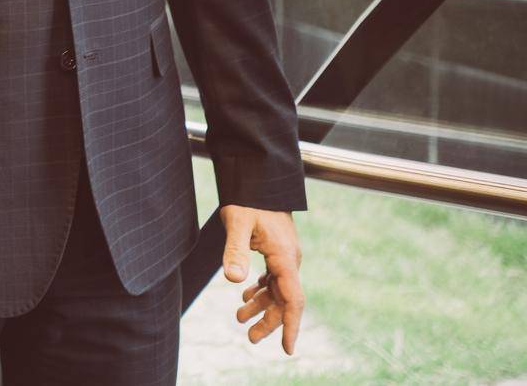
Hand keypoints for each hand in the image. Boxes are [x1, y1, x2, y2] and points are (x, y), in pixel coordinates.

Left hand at [222, 205, 303, 353]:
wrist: (259, 179)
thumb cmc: (249, 199)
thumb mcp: (238, 223)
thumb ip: (235, 251)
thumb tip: (233, 281)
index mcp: (285, 258)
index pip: (292, 300)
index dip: (289, 325)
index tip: (287, 349)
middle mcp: (289, 260)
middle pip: (284, 299)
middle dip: (269, 320)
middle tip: (249, 337)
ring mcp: (283, 255)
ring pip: (276, 289)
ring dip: (260, 305)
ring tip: (239, 317)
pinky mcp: (276, 250)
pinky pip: (272, 278)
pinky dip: (259, 289)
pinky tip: (245, 296)